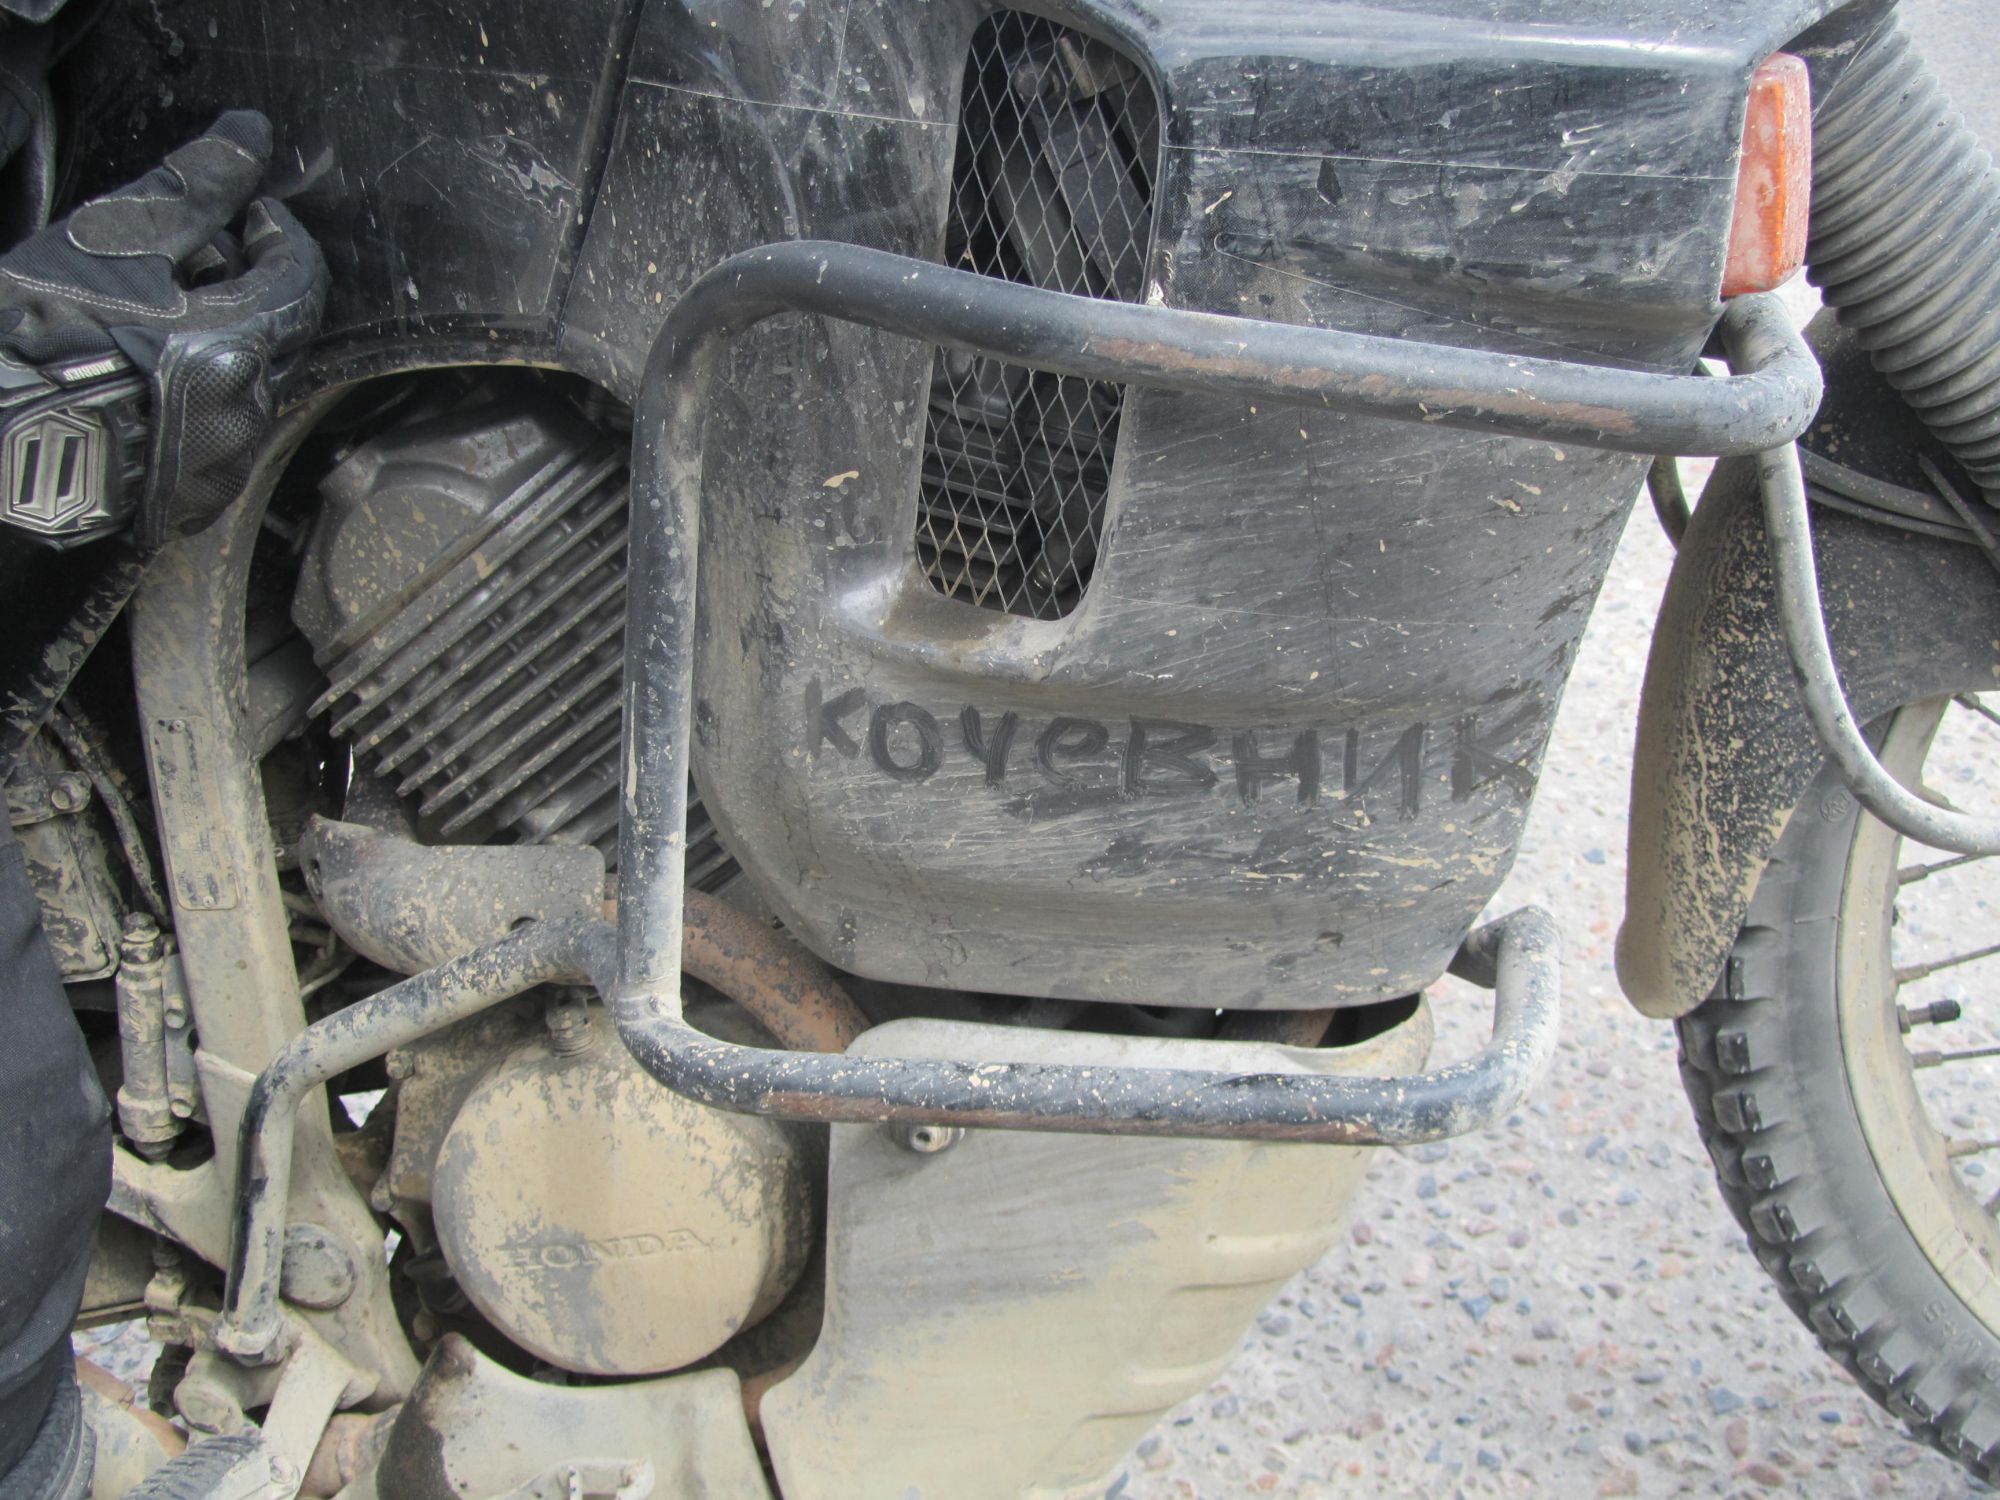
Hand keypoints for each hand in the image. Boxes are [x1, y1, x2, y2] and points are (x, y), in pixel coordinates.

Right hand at [0, 110, 326, 546]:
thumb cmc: (33, 336)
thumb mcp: (108, 242)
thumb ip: (190, 190)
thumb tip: (250, 135)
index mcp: (237, 348)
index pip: (301, 281)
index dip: (283, 237)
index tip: (257, 212)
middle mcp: (245, 412)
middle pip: (283, 333)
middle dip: (254, 285)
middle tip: (206, 250)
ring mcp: (220, 462)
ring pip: (252, 381)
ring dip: (228, 336)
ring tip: (165, 307)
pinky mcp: (190, 494)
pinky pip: (221, 429)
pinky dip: (204, 387)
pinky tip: (154, 367)